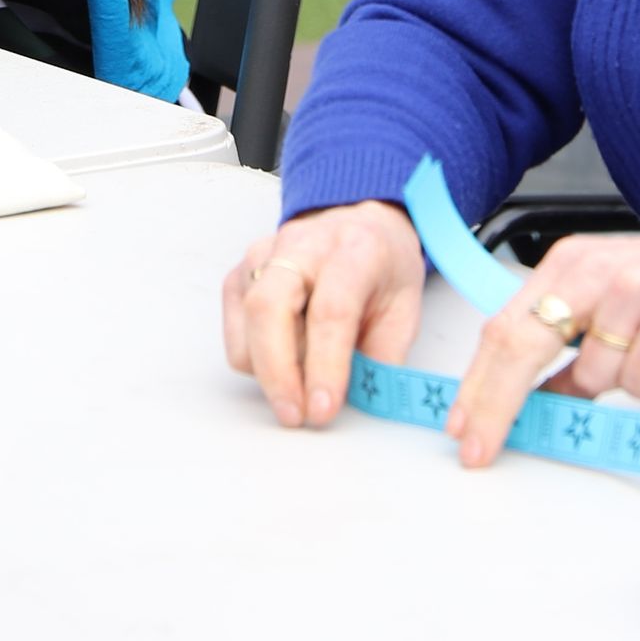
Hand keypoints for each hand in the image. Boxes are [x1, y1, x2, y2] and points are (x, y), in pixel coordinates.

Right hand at [224, 203, 423, 429]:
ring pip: (246, 324)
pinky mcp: (239, 274)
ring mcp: (263, 256)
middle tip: (295, 415)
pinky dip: (255, 357)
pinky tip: (287, 351)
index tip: (323, 409)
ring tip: (304, 372)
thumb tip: (359, 402)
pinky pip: (235, 331)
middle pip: (269, 308)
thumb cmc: (382, 270)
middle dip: (277, 373)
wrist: (359, 226)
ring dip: (268, 368)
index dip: (325, 366)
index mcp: (354, 251)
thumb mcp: (404, 309)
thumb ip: (383, 357)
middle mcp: (302, 245)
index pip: (331, 310)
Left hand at [446, 229, 639, 467]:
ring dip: (628, 384)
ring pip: (594, 378)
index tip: (461, 426)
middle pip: (520, 346)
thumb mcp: (620, 307)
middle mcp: (592, 269)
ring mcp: (630, 291)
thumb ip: (577, 346)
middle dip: (495, 407)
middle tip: (478, 450)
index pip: (504, 327)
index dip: (477, 383)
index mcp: (571, 263)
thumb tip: (542, 398)